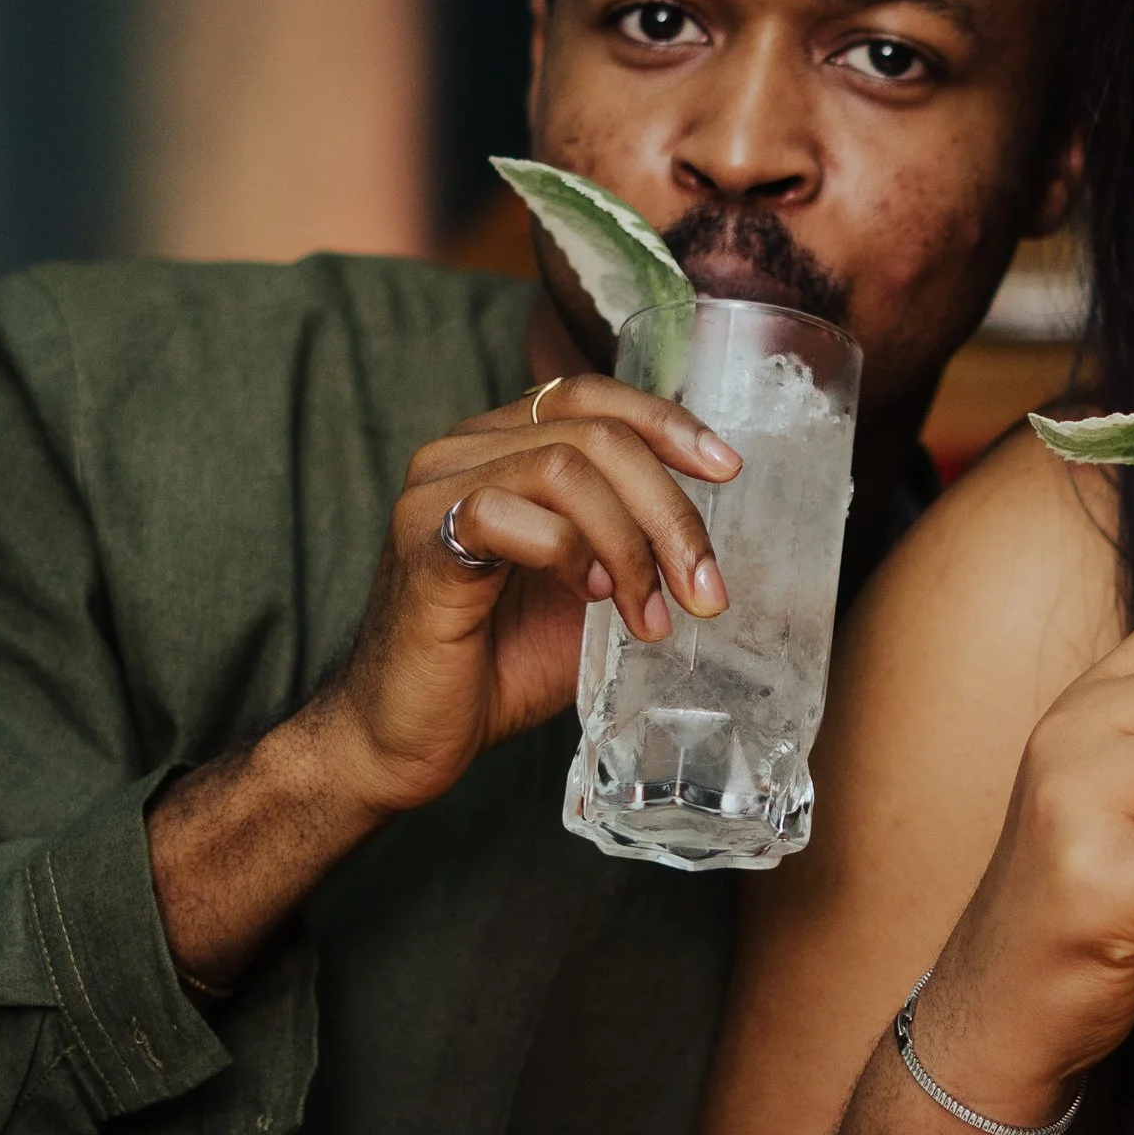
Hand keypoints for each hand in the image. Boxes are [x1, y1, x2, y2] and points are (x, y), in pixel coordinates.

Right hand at [314, 375, 741, 820]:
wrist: (407, 738)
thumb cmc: (495, 665)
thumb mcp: (589, 593)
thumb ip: (630, 546)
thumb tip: (711, 540)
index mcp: (501, 448)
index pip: (590, 397)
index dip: (666, 423)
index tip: (726, 471)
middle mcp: (462, 451)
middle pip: (594, 433)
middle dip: (669, 510)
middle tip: (705, 588)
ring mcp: (434, 491)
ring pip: (563, 468)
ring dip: (629, 543)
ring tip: (647, 614)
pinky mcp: (421, 543)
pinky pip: (507, 514)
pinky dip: (567, 554)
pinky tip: (588, 598)